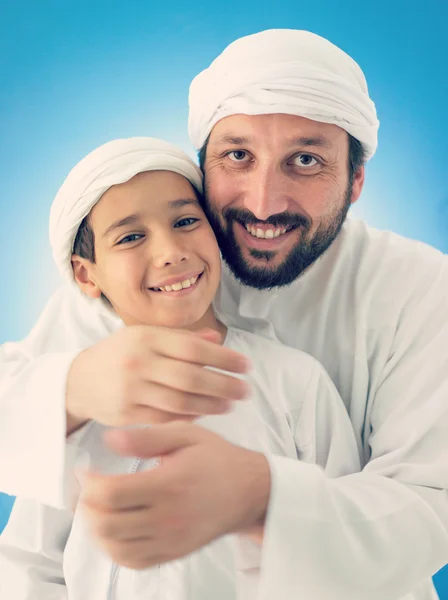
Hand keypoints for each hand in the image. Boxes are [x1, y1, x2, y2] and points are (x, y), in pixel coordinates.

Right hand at [66, 326, 250, 433]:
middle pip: (191, 378)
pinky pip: (166, 418)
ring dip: (211, 405)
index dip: (224, 358)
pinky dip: (189, 417)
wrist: (78, 381)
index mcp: (146, 338)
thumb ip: (182, 339)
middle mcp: (139, 362)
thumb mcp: (146, 336)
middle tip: (246, 391)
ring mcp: (131, 390)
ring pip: (180, 402)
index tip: (246, 366)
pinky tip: (205, 413)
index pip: (193, 349)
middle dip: (224, 385)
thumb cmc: (120, 354)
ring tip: (230, 405)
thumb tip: (217, 339)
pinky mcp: (127, 414)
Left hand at [79, 423, 270, 569]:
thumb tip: (111, 439)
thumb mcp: (186, 434)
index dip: (88, 483)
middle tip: (86, 489)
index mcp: (169, 485)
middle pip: (106, 524)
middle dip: (86, 506)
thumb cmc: (219, 460)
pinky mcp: (173, 553)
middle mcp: (168, 517)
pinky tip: (114, 529)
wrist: (250, 491)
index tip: (85, 471)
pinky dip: (114, 549)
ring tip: (97, 507)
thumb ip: (146, 437)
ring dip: (96, 529)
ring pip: (115, 547)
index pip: (111, 494)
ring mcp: (170, 540)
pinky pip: (132, 561)